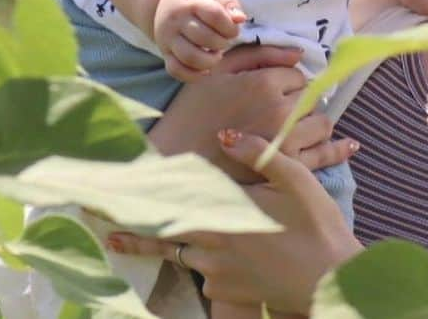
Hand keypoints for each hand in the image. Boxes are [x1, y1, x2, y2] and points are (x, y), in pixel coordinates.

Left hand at [107, 130, 361, 312]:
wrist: (337, 286)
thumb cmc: (319, 229)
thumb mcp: (296, 180)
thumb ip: (259, 153)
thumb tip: (224, 135)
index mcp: (222, 218)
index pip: (167, 206)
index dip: (132, 202)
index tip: (96, 195)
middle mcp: (212, 250)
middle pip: (160, 235)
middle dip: (126, 226)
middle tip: (90, 213)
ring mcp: (218, 275)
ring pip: (179, 252)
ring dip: (157, 241)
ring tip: (121, 232)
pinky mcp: (230, 292)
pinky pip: (201, 273)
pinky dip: (193, 259)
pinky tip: (197, 248)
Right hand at [150, 45, 354, 178]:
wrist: (181, 159)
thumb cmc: (195, 109)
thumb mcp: (218, 70)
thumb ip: (258, 54)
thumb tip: (297, 54)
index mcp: (263, 83)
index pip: (296, 74)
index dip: (285, 79)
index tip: (271, 87)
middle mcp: (282, 111)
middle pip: (310, 96)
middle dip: (299, 99)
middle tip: (279, 107)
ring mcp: (288, 142)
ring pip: (321, 123)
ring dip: (312, 121)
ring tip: (294, 125)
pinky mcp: (290, 169)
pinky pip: (326, 155)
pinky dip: (338, 148)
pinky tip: (349, 145)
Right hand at [152, 0, 245, 80]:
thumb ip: (228, 2)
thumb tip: (240, 19)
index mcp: (190, 1)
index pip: (215, 15)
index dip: (230, 27)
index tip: (233, 29)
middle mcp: (176, 19)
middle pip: (204, 38)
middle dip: (222, 43)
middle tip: (224, 41)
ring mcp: (167, 37)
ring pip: (190, 57)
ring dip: (210, 61)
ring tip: (215, 55)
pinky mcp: (164, 52)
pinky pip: (176, 70)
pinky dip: (193, 75)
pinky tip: (205, 68)